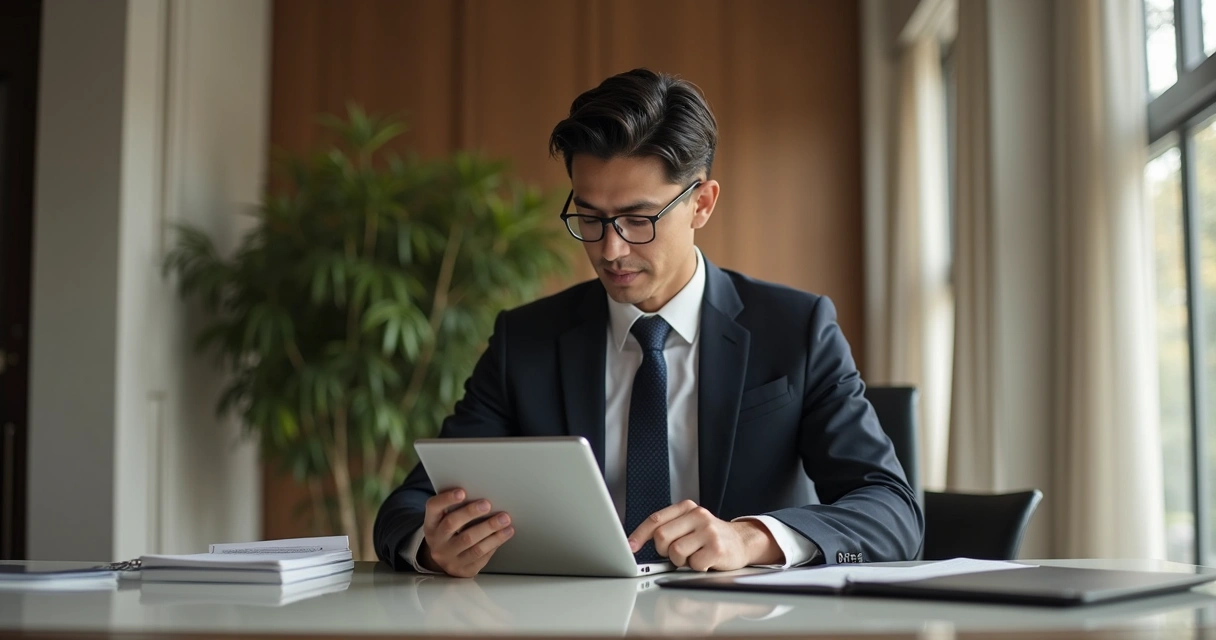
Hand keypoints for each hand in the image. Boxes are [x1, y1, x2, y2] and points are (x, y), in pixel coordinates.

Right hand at [419, 488, 513, 577]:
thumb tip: (482, 495)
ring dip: (490, 530)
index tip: (462, 492)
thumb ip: (458, 508)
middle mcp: (437, 542)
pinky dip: (494, 543)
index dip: (446, 499)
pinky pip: (480, 556)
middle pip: (451, 524)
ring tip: (505, 520)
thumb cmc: (452, 533)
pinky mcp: (462, 569)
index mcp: (431, 524)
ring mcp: (448, 558)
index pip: (433, 508)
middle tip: (488, 504)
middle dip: (471, 513)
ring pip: (470, 543)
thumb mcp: (446, 520)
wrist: (448, 561)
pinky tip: (504, 534)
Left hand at [627, 500, 781, 570]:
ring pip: (675, 552)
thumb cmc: (709, 536)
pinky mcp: (717, 547)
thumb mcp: (689, 524)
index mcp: (687, 507)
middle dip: (663, 550)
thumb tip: (638, 542)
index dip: (639, 534)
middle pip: (662, 536)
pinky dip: (696, 567)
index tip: (630, 546)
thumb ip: (669, 528)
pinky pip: (693, 563)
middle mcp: (698, 515)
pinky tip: (705, 560)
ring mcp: (708, 530)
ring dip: (680, 561)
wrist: (742, 541)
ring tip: (692, 556)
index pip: (656, 520)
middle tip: (675, 554)